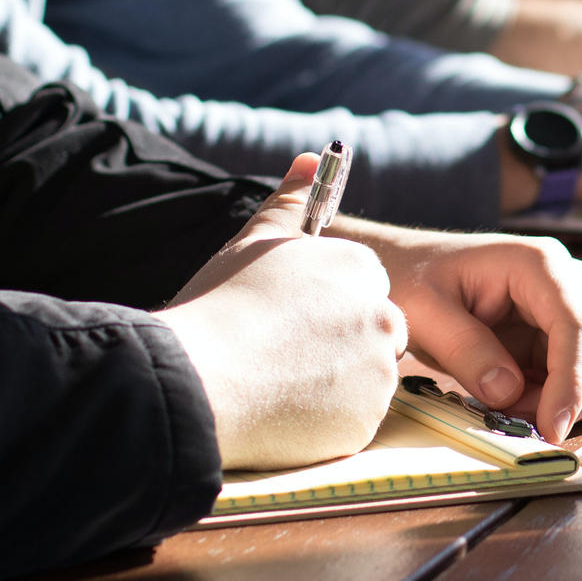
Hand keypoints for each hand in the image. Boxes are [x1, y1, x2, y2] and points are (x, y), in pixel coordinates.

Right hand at [154, 153, 405, 469]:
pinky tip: (283, 411)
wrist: (199, 379)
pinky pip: (354, 420)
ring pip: (366, 378)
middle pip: (375, 333)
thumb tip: (310, 159)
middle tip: (284, 355)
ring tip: (277, 382)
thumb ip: (291, 202)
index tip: (291, 320)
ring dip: (334, 382)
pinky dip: (327, 419)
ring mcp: (379, 372)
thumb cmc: (221, 305)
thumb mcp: (254, 242)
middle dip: (340, 345)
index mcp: (360, 270)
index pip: (364, 288)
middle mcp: (382, 317)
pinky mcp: (367, 421)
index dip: (326, 307)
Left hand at [344, 226, 581, 441]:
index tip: (551, 429)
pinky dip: (571, 402)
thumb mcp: (423, 313)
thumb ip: (465, 349)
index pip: (578, 327)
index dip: (572, 383)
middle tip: (514, 421)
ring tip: (511, 407)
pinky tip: (528, 403)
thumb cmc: (413, 280)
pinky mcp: (569, 336)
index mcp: (540, 264)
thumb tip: (508, 392)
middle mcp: (571, 281)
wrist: (409, 270)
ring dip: (571, 404)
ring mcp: (576, 307)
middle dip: (573, 399)